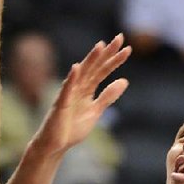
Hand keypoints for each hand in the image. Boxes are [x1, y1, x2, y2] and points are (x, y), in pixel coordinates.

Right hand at [34, 35, 131, 154]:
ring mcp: (68, 95)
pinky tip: (76, 68)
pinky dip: (71, 79)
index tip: (127, 48)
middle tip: (120, 38)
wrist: (55, 146)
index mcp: (87, 89)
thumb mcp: (95, 111)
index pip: (102, 71)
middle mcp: (78, 88)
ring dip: (90, 60)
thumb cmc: (72, 128)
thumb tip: (125, 80)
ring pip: (81, 74)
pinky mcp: (60, 105)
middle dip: (106, 53)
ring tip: (100, 46)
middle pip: (94, 67)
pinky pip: (66, 90)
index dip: (114, 60)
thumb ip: (108, 96)